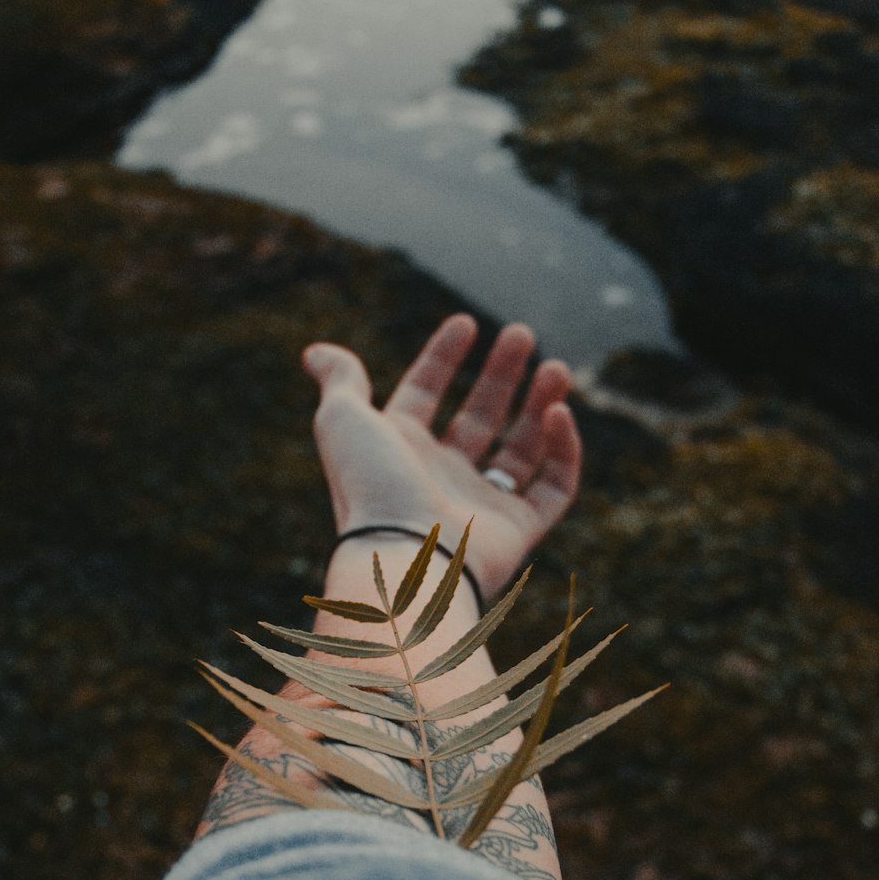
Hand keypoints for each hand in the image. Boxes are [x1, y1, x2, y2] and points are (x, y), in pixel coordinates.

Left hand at [303, 314, 581, 600]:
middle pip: (478, 417)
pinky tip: (559, 414)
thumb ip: (340, 381)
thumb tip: (316, 352)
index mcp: (398, 451)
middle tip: (522, 334)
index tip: (466, 322)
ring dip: (540, 404)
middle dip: (500, 374)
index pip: (424, 395)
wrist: (406, 558)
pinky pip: (553, 487)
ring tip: (556, 368)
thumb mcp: (343, 421)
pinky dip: (563, 450)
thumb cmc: (372, 486)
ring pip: (521, 449)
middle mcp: (440, 478)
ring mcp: (480, 506)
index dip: (441, 357)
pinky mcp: (518, 531)